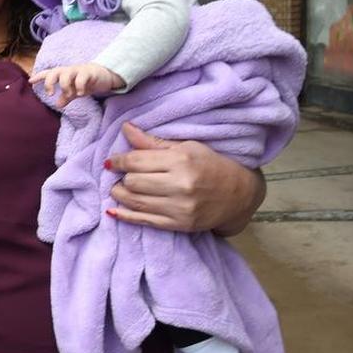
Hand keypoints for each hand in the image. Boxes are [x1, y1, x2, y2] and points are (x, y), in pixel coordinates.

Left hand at [29, 62, 123, 107]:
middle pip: (54, 72)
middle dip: (49, 82)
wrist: (105, 75)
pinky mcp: (89, 73)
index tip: (30, 81)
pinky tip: (81, 93)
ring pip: (66, 74)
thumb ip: (66, 97)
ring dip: (64, 86)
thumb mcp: (75, 91)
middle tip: (50, 93)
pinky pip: (81, 78)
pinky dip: (79, 87)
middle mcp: (68, 71)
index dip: (39, 76)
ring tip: (70, 94)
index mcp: (63, 74)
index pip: (48, 73)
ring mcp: (78, 71)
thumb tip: (58, 104)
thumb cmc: (86, 82)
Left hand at [105, 122, 264, 233]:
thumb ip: (153, 142)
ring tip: (120, 188)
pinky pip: (143, 221)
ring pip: (134, 201)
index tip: (112, 161)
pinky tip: (114, 210)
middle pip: (132, 182)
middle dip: (122, 177)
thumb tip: (125, 128)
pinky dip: (124, 215)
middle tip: (122, 175)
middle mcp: (180, 185)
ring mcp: (180, 208)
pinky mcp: (178, 224)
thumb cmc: (211, 165)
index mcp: (181, 160)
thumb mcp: (186, 147)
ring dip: (120, 194)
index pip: (136, 161)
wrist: (239, 194)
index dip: (119, 160)